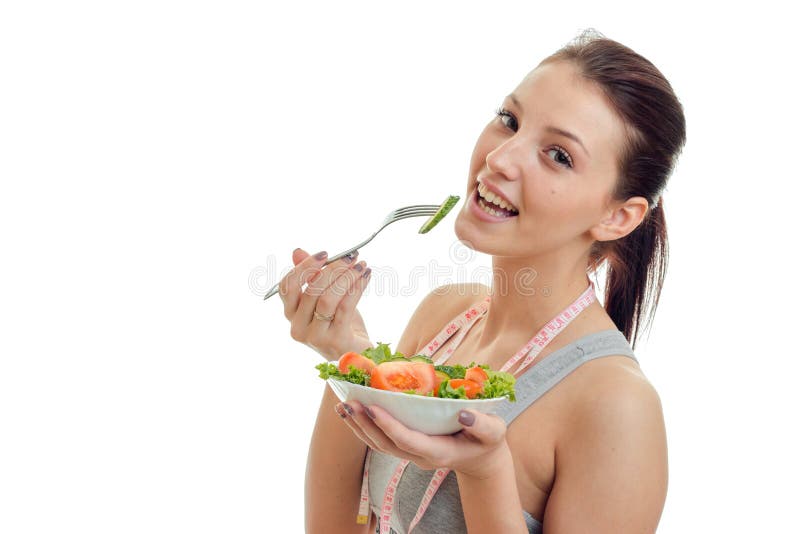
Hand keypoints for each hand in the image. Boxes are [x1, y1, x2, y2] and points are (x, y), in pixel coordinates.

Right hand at [279, 247, 371, 360]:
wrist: (358, 354)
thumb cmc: (340, 323)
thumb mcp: (324, 297)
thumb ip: (311, 277)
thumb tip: (297, 251)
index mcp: (291, 315)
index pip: (287, 287)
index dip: (304, 267)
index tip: (325, 254)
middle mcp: (298, 328)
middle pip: (310, 291)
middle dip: (333, 269)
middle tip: (351, 256)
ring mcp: (315, 337)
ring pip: (327, 299)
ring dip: (346, 277)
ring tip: (361, 265)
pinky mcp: (334, 341)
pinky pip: (344, 308)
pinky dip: (356, 288)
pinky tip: (366, 277)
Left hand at [336, 401, 509, 478]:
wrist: (481, 457)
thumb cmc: (487, 440)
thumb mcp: (493, 431)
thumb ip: (482, 424)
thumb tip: (464, 414)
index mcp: (439, 452)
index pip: (408, 440)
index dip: (389, 425)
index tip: (373, 407)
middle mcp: (420, 456)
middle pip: (386, 444)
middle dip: (365, 424)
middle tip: (349, 402)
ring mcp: (411, 454)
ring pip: (378, 444)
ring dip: (358, 426)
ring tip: (343, 405)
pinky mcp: (405, 447)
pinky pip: (379, 440)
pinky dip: (363, 426)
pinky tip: (352, 411)